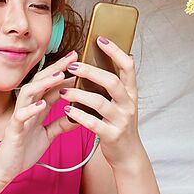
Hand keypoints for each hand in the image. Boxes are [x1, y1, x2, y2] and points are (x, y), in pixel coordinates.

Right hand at [0, 50, 81, 184]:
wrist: (6, 168)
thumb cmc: (24, 150)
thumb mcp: (48, 135)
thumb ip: (61, 124)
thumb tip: (79, 115)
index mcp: (36, 108)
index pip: (51, 86)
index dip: (65, 73)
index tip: (80, 62)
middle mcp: (27, 108)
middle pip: (41, 82)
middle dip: (56, 69)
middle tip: (73, 57)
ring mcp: (19, 117)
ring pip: (29, 93)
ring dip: (44, 84)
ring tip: (59, 76)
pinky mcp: (13, 130)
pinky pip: (21, 116)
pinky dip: (31, 109)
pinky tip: (42, 104)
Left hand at [60, 36, 140, 165]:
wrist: (127, 154)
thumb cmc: (119, 123)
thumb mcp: (121, 102)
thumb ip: (114, 85)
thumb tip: (102, 59)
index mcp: (131, 92)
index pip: (128, 66)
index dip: (115, 51)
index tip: (100, 39)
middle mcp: (129, 104)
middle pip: (111, 82)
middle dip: (90, 72)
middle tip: (72, 66)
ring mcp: (121, 120)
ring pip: (100, 102)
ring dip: (79, 94)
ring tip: (63, 90)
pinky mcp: (111, 135)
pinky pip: (93, 123)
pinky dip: (78, 115)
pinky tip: (67, 109)